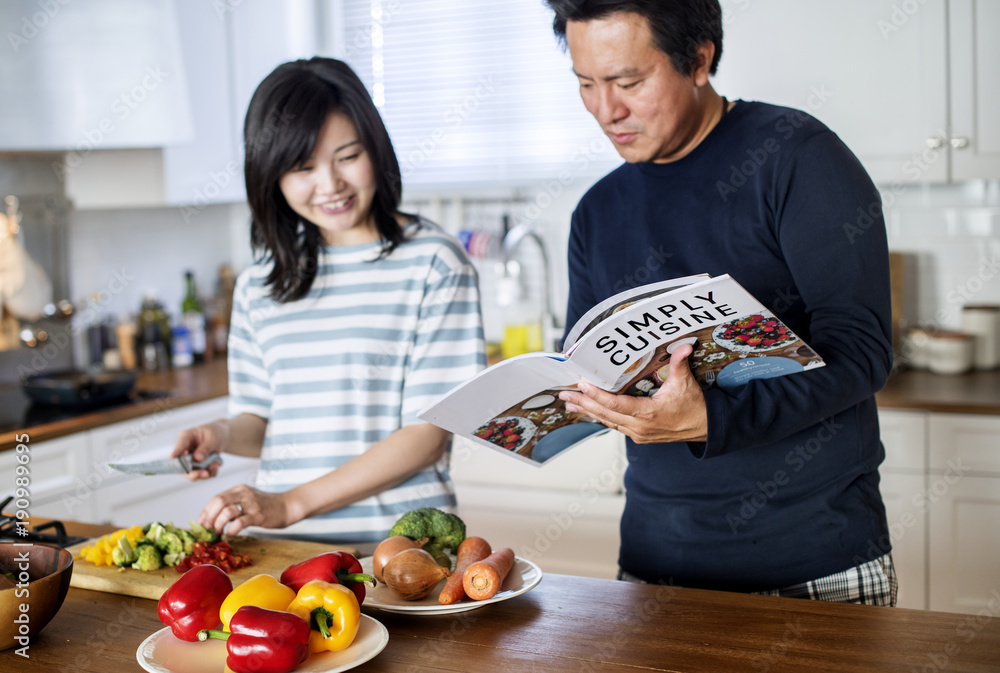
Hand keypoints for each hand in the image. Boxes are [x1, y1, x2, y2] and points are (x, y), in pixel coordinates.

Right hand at [171, 421, 228, 480]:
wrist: (221, 438)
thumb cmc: (215, 434)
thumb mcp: (213, 438)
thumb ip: (206, 448)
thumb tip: (198, 458)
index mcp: (186, 437)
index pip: (179, 445)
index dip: (176, 452)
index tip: (173, 458)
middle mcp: (184, 450)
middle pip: (181, 465)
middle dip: (193, 473)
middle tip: (205, 474)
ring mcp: (189, 460)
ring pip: (191, 473)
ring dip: (204, 474)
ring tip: (216, 466)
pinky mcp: (196, 467)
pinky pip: (201, 475)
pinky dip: (210, 473)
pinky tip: (216, 465)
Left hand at [198, 484, 293, 536]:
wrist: (287, 506)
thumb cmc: (266, 506)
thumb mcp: (248, 499)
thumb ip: (233, 504)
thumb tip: (213, 518)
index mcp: (239, 489)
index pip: (216, 498)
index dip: (206, 511)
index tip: (201, 523)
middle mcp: (244, 494)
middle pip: (219, 502)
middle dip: (209, 516)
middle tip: (207, 528)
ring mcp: (252, 504)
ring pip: (228, 511)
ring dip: (219, 524)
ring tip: (219, 532)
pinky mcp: (259, 515)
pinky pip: (240, 522)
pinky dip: (231, 530)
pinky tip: (230, 534)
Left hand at [558, 344, 708, 443]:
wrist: (705, 428)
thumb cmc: (694, 407)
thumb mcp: (686, 383)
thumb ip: (680, 364)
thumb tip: (683, 346)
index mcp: (649, 413)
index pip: (616, 404)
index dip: (597, 395)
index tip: (582, 385)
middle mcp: (640, 427)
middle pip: (605, 414)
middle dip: (583, 403)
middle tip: (564, 395)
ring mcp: (638, 433)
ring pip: (607, 421)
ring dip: (587, 411)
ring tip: (569, 403)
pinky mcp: (638, 435)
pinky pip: (614, 425)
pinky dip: (600, 416)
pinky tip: (588, 410)